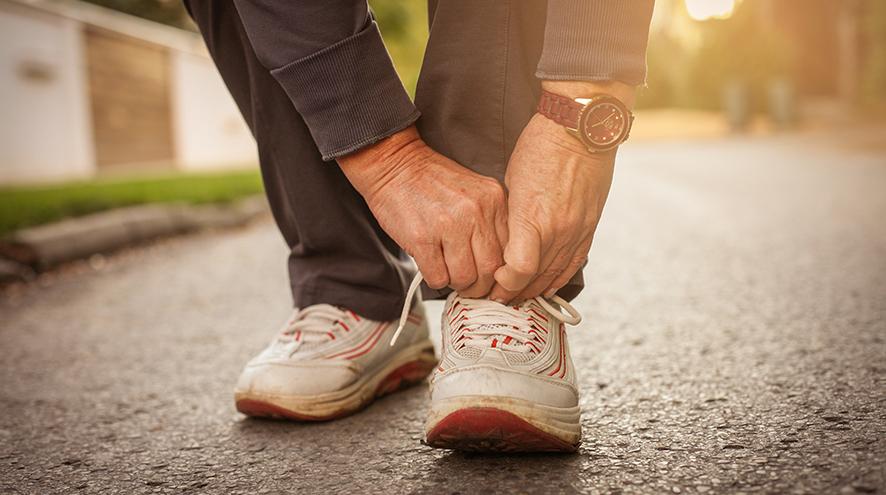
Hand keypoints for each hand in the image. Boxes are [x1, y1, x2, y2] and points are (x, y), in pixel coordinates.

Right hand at [338, 126, 507, 296]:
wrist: (394, 165)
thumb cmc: (432, 182)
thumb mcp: (475, 193)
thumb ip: (491, 222)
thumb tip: (499, 267)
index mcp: (494, 200)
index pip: (510, 252)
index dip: (500, 273)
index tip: (490, 279)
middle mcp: (476, 212)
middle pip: (490, 270)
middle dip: (479, 286)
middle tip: (469, 284)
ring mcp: (448, 225)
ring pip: (464, 278)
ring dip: (455, 283)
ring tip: (447, 271)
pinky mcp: (422, 237)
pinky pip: (438, 278)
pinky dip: (435, 279)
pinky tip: (431, 265)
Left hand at [488, 81, 633, 302]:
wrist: (579, 128)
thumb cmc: (538, 148)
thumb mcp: (510, 182)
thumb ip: (509, 216)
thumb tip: (500, 241)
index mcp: (533, 218)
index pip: (518, 271)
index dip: (502, 283)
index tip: (490, 282)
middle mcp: (558, 230)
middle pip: (535, 279)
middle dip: (512, 292)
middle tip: (496, 297)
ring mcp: (577, 230)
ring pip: (555, 275)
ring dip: (534, 290)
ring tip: (517, 296)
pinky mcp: (590, 226)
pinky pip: (575, 263)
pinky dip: (558, 278)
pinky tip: (545, 286)